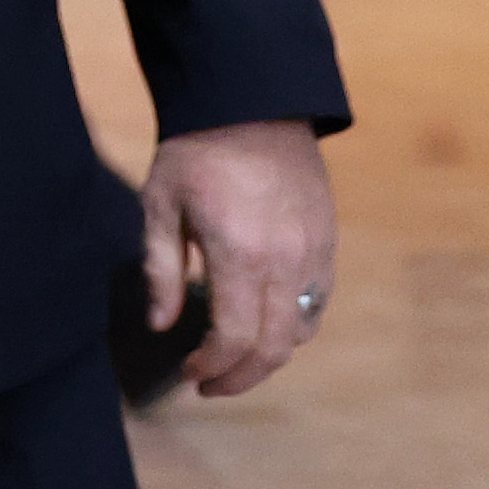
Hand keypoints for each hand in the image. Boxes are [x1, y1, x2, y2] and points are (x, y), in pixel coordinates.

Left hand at [139, 117, 335, 397]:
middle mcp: (285, 261)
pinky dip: (293, 325)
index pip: (233, 338)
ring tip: (234, 359)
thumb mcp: (160, 206)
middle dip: (241, 377)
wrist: (253, 105)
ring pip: (301, 330)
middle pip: (274, 347)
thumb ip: (161, 271)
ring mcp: (313, 253)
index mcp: (238, 254)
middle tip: (211, 384)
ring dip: (269, 355)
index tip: (189, 372)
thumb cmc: (195, 153)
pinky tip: (264, 324)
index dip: (211, 366)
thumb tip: (162, 325)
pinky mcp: (327, 242)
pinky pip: (317, 302)